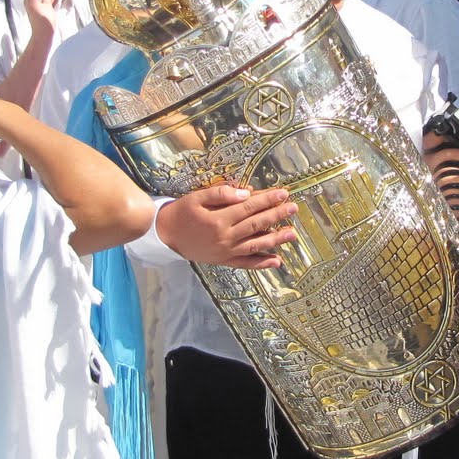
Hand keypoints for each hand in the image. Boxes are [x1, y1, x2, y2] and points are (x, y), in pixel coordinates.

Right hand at [156, 184, 298, 269]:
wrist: (165, 235)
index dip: (268, 200)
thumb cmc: (182, 212)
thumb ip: (221, 193)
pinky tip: (276, 261)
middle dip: (277, 215)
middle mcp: (225, 237)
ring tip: (292, 233)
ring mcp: (226, 252)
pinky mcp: (224, 261)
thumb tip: (245, 194)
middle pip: (257, 225)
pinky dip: (261, 264)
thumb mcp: (197, 197)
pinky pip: (245, 264)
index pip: (250, 207)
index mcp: (219, 219)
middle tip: (294, 208)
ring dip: (276, 240)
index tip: (283, 193)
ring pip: (256, 245)